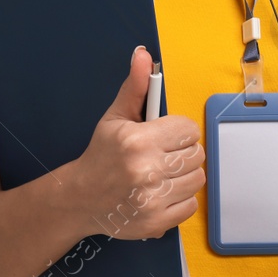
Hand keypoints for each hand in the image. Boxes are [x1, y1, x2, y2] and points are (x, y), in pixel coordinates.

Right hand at [67, 46, 204, 240]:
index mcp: (139, 141)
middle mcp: (147, 171)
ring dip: (183, 175)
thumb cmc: (101, 155)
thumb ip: (135, 86)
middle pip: (196, 154)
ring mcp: (153, 200)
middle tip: (163, 154)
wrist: (80, 198)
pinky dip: (180, 198)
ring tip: (162, 173)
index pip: (189, 130)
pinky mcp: (157, 222)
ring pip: (197, 179)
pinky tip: (161, 192)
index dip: (179, 131)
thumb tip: (144, 54)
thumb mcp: (115, 117)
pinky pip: (191, 204)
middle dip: (182, 151)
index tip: (166, 135)